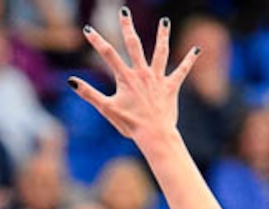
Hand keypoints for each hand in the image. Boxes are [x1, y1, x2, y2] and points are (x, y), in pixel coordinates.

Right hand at [68, 9, 197, 146]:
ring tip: (165, 22)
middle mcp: (142, 74)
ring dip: (163, 35)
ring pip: (160, 52)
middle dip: (127, 27)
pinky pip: (182, 71)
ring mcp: (158, 79)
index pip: (108, 55)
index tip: (88, 29)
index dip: (97, 42)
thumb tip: (71, 81)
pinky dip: (189, 60)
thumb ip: (89, 94)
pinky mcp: (171, 87)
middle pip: (134, 45)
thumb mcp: (107, 109)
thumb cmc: (130, 125)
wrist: (154, 135)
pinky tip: (197, 50)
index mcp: (126, 78)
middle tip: (123, 12)